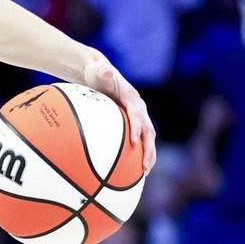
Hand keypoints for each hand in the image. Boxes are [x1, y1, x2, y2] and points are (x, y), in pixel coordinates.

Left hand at [81, 56, 156, 173]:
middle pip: (148, 130)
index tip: (133, 142)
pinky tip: (130, 169)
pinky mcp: (131, 122)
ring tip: (144, 173)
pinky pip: (137, 139)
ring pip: (147, 138)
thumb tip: (107, 71)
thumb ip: (103, 72)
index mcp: (132, 98)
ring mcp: (136, 116)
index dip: (137, 127)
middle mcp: (138, 108)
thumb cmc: (96, 71)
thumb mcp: (98, 70)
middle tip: (145, 166)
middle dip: (149, 149)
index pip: (137, 114)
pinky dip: (137, 153)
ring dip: (148, 155)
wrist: (98, 72)